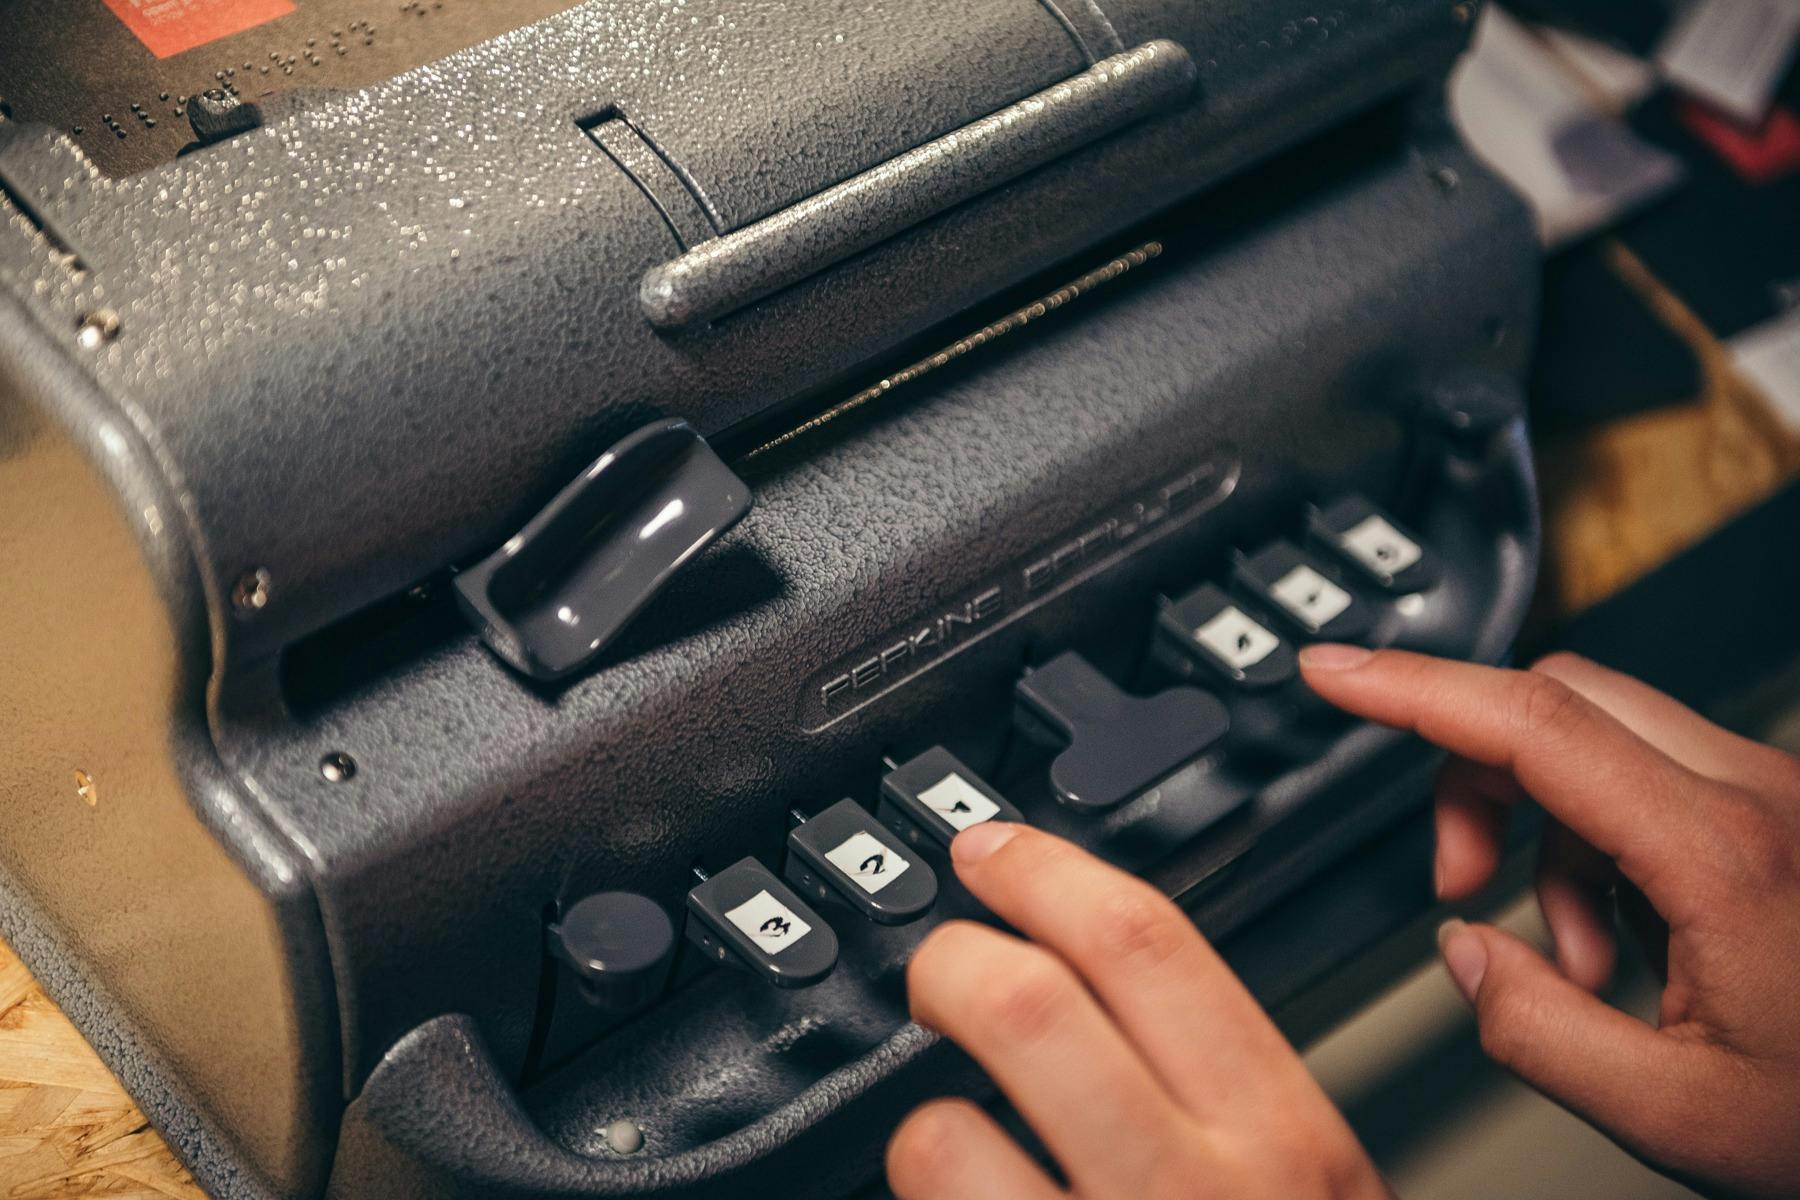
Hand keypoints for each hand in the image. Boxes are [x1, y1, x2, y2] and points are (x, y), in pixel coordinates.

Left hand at [888, 822, 1389, 1199]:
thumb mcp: (1310, 1194)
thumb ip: (1226, 1095)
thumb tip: (1104, 978)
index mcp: (1284, 1144)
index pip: (1148, 946)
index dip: (1045, 873)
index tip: (991, 853)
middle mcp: (1196, 1198)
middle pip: (1024, 1007)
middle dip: (950, 963)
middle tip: (935, 970)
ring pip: (940, 1136)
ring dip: (920, 1129)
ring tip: (950, 1145)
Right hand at [1300, 646, 1799, 1199]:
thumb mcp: (1677, 1114)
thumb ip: (1537, 1030)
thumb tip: (1465, 952)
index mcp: (1728, 857)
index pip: (1535, 725)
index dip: (1415, 687)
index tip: (1335, 672)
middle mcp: (1762, 798)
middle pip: (1560, 702)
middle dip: (1476, 777)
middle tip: (1464, 882)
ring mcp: (1780, 796)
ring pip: (1602, 738)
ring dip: (1546, 829)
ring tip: (1573, 956)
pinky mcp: (1784, 813)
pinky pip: (1653, 779)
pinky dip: (1602, 844)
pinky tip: (1628, 945)